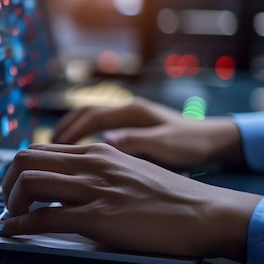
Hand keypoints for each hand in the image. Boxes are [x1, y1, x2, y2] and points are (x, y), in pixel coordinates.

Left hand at [0, 144, 261, 261]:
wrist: (205, 212)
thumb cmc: (170, 197)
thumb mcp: (127, 171)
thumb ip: (96, 173)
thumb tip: (67, 186)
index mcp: (97, 151)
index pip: (40, 149)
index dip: (19, 169)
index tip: (16, 186)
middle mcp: (91, 163)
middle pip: (26, 159)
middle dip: (7, 181)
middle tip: (9, 200)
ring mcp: (94, 189)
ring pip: (30, 183)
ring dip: (12, 201)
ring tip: (13, 215)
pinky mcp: (99, 217)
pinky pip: (46, 216)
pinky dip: (23, 224)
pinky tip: (14, 230)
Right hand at [51, 97, 243, 169]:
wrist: (218, 140)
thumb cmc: (193, 143)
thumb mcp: (166, 145)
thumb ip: (136, 142)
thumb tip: (105, 142)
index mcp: (133, 111)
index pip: (90, 116)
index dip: (69, 131)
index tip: (53, 148)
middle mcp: (128, 109)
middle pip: (85, 113)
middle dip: (63, 129)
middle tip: (45, 149)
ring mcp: (130, 116)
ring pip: (91, 120)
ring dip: (71, 132)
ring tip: (55, 151)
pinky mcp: (134, 126)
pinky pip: (100, 128)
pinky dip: (85, 137)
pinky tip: (80, 153)